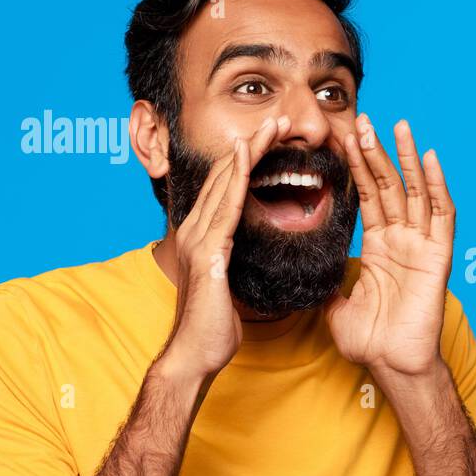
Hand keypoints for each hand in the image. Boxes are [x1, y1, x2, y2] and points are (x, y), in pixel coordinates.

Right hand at [159, 115, 290, 380]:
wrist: (195, 355)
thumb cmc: (214, 327)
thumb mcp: (230, 285)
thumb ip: (235, 263)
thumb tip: (248, 256)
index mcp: (205, 235)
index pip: (230, 188)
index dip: (250, 160)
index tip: (274, 139)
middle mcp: (198, 230)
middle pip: (228, 176)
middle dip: (253, 145)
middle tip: (280, 120)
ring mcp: (200, 238)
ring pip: (227, 183)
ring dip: (250, 152)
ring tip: (272, 126)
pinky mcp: (209, 253)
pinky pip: (226, 208)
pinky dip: (237, 179)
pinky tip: (248, 158)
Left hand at [326, 115, 454, 380]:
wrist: (392, 364)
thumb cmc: (370, 341)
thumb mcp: (334, 305)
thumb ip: (323, 283)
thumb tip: (300, 271)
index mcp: (379, 247)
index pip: (366, 197)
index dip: (355, 168)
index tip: (342, 139)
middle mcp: (402, 240)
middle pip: (387, 186)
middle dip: (375, 152)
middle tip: (363, 118)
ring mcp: (421, 245)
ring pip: (414, 191)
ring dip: (405, 158)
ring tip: (395, 125)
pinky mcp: (438, 255)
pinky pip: (440, 215)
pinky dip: (437, 185)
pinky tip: (429, 158)